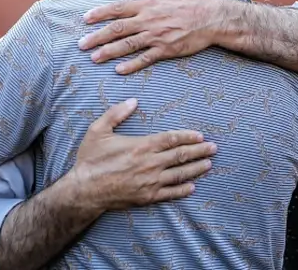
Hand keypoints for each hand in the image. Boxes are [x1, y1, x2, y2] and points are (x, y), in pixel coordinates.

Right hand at [72, 98, 216, 210]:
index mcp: (141, 146)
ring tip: (208, 164)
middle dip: (199, 151)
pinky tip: (192, 186)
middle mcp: (150, 164)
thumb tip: (133, 101)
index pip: (171, 139)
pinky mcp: (147, 197)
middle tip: (214, 148)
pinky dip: (183, 190)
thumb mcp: (98, 130)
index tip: (200, 135)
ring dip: (196, 168)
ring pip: (179, 174)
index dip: (188, 136)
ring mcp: (150, 182)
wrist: (84, 190)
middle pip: (181, 156)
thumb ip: (116, 113)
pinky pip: (170, 193)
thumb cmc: (91, 159)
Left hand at [79, 0, 218, 73]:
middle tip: (81, 45)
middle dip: (97, 37)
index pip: (118, 8)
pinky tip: (119, 70)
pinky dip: (132, 65)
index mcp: (147, 5)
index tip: (85, 19)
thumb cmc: (191, 1)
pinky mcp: (166, 50)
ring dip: (109, 52)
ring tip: (94, 58)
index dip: (100, 13)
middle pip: (117, 29)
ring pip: (128, 45)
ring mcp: (156, 36)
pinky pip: (145, 58)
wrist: (210, 18)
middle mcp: (148, 21)